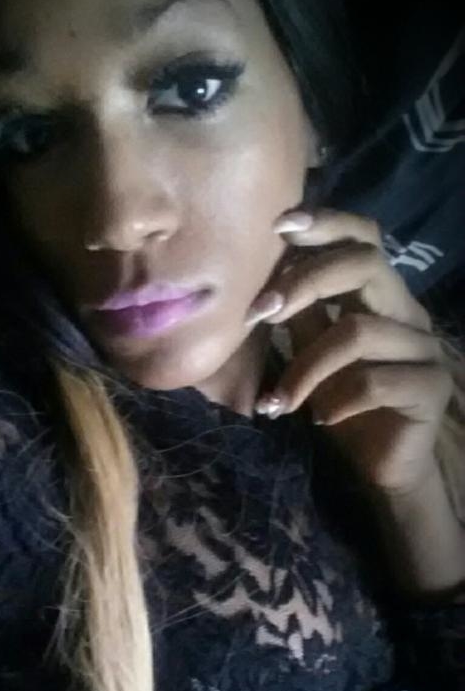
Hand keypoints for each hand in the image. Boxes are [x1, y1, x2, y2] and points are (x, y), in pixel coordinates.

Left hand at [249, 208, 454, 496]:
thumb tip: (259, 275)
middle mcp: (406, 313)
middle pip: (366, 264)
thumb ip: (298, 314)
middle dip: (305, 282)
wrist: (380, 466)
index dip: (327, 223)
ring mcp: (424, 349)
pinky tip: (319, 420)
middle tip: (259, 312)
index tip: (278, 225)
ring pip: (358, 331)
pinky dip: (336, 401)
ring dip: (305, 367)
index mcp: (379, 297)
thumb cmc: (342, 404)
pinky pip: (375, 382)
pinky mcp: (430, 388)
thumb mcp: (311, 352)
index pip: (363, 239)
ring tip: (278, 401)